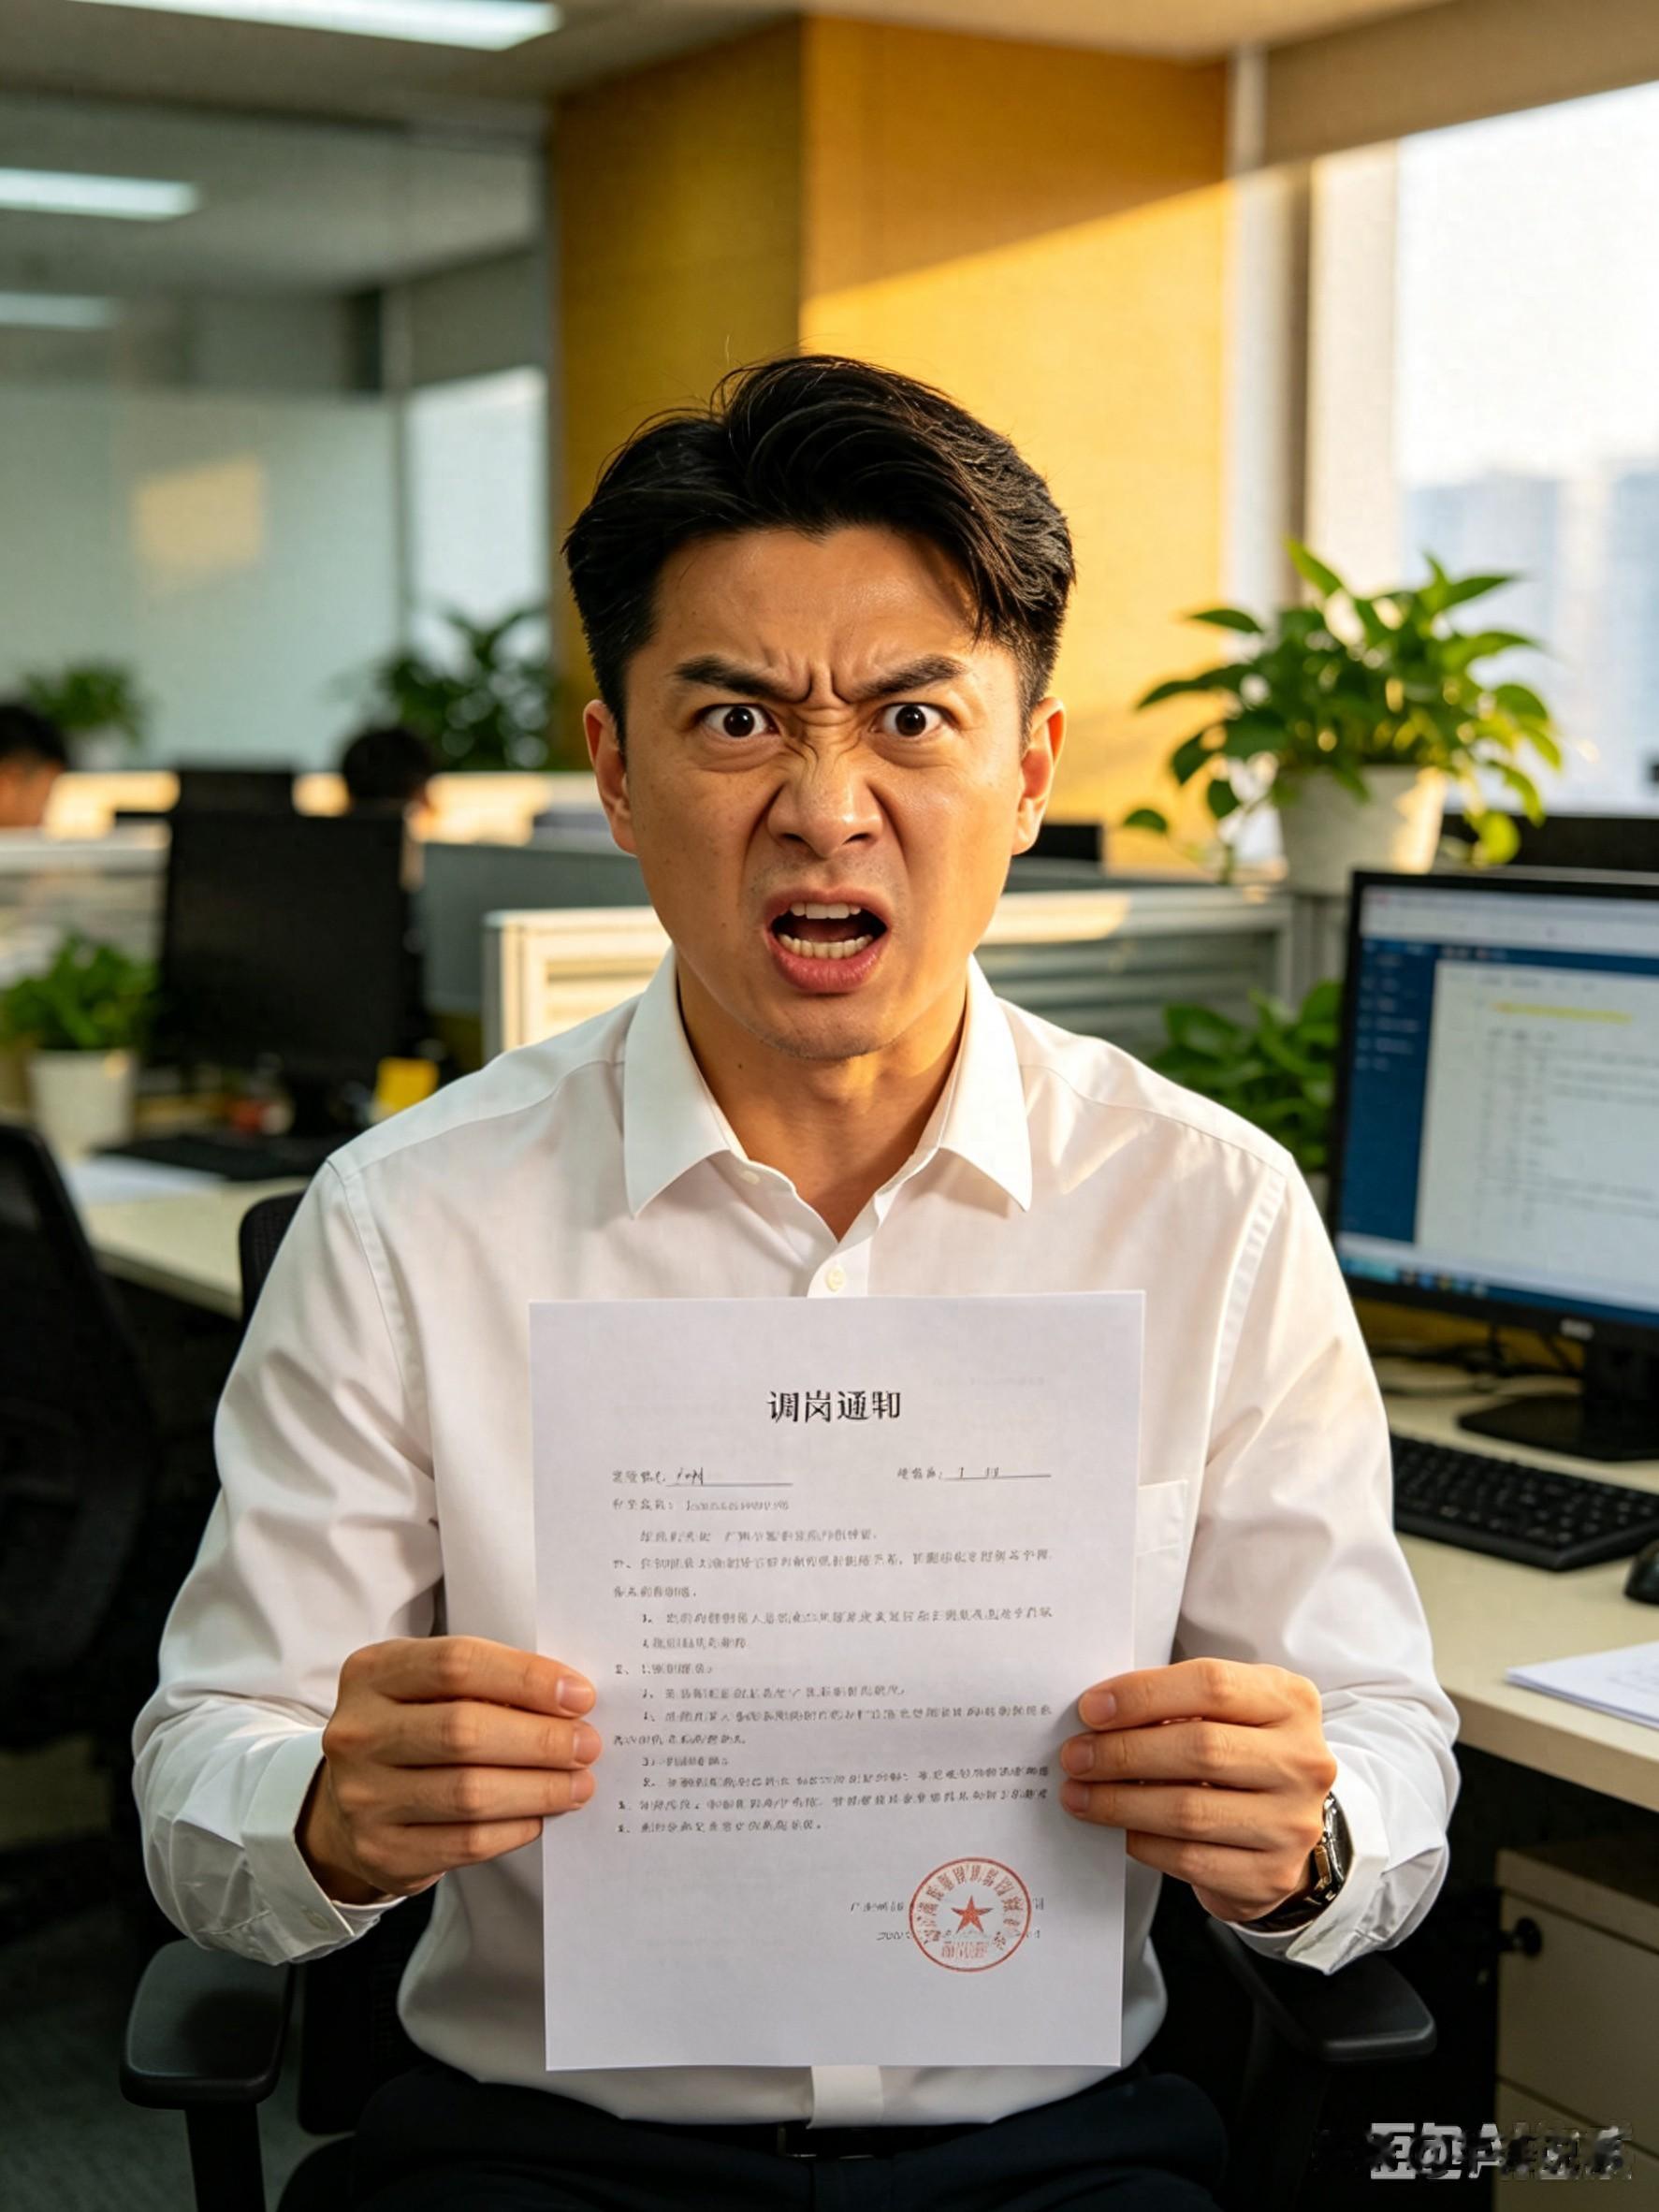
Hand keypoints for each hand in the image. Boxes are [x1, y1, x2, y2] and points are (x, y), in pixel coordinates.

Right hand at [299, 1636, 600, 1904]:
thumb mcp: (429, 1689)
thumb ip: (486, 1685)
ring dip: (538, 1788)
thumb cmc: (411, 1731)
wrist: (348, 1805)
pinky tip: (539, 1816)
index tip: (579, 1695)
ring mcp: (362, 1796)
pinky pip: (464, 1842)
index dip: (525, 1678)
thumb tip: (570, 1701)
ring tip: (578, 1783)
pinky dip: (513, 1829)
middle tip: (587, 1745)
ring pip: (469, 1793)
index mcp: (373, 1673)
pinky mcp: (380, 1850)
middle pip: (464, 1730)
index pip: (457, 1664)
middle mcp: (358, 1732)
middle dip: (540, 1739)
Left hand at [1058, 1658, 1336, 1924]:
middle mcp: (1302, 1761)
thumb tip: (1099, 1714)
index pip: (1212, 1685)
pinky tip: (1117, 1829)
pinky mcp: (1271, 1874)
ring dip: (1120, 1802)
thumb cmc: (1242, 1753)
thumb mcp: (1228, 1712)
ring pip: (1189, 1810)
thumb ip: (1177, 1704)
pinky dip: (1143, 1841)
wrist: (1285, 1828)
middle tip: (1076, 1755)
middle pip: (1200, 1748)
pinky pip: (1190, 1858)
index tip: (1091, 1708)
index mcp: (1290, 1701)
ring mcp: (1292, 1823)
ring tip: (1079, 1794)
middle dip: (1124, 1752)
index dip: (1144, 1695)